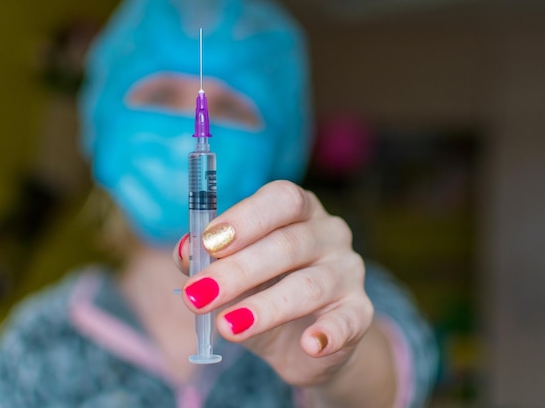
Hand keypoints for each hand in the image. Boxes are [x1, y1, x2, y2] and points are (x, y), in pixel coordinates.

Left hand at [173, 180, 373, 385]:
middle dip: (239, 270)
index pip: (282, 199)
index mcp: (299, 211)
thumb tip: (184, 252)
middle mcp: (330, 233)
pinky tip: (310, 345)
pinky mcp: (360, 312)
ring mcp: (348, 271)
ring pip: (310, 285)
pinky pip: (349, 321)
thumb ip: (208, 260)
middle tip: (198, 295)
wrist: (306, 338)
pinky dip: (329, 333)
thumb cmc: (265, 291)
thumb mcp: (232, 274)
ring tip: (228, 327)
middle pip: (288, 243)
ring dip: (266, 307)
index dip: (246, 218)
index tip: (209, 242)